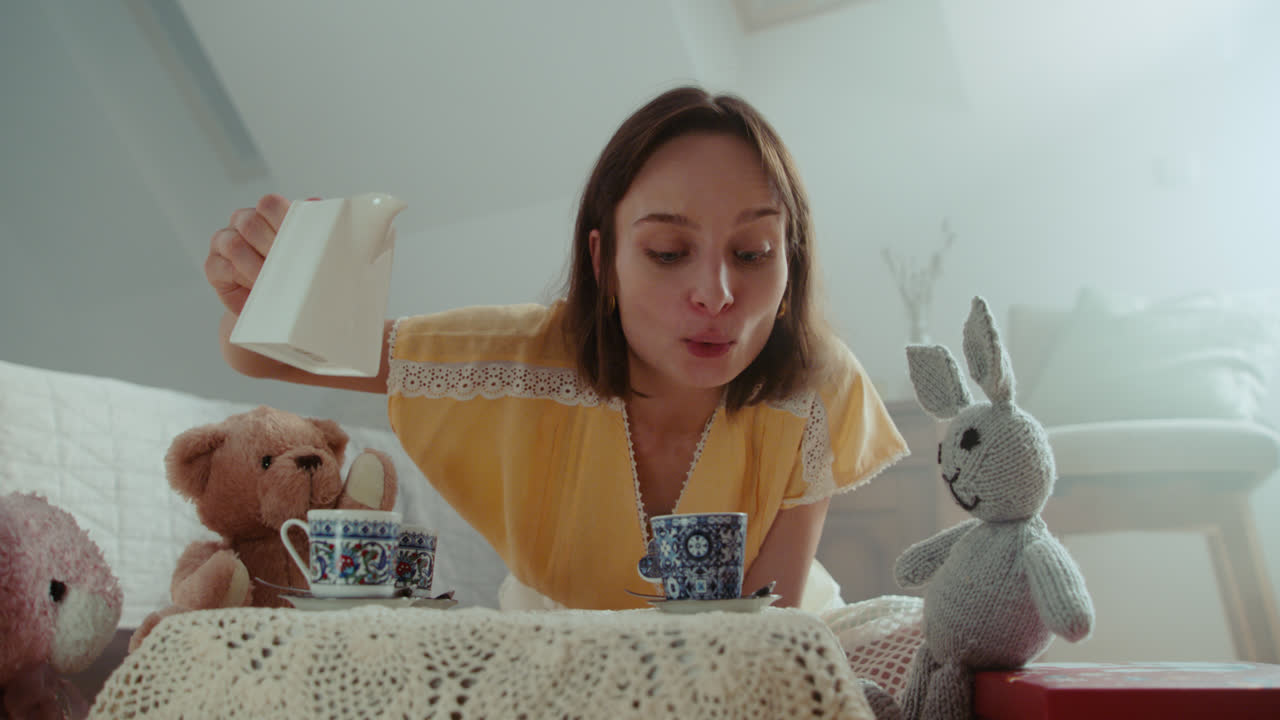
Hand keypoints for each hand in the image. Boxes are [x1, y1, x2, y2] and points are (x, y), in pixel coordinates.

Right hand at [205, 193, 316, 314]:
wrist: (276, 305)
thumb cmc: (295, 274)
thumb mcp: (308, 251)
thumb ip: (310, 226)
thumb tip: (316, 202)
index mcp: (267, 213)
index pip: (269, 204)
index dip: (283, 220)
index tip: (300, 243)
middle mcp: (243, 222)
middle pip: (250, 222)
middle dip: (272, 247)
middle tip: (290, 267)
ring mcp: (224, 241)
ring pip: (234, 244)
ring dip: (257, 266)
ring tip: (275, 282)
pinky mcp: (213, 265)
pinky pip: (221, 266)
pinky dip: (241, 278)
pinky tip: (257, 288)